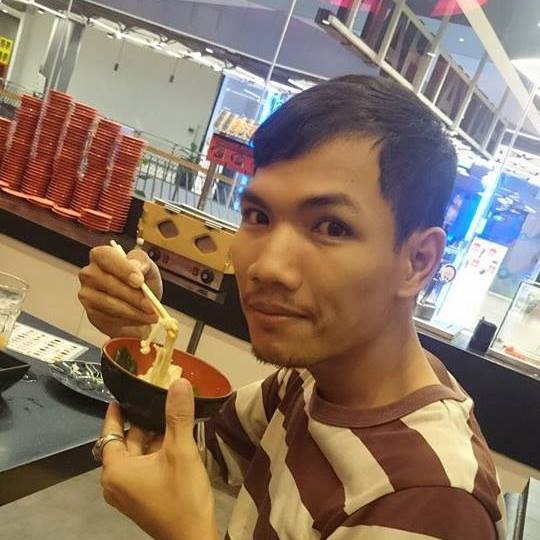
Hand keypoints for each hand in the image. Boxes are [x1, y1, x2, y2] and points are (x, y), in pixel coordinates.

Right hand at [79, 246, 162, 337]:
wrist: (139, 308)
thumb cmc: (141, 284)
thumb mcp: (148, 269)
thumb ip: (143, 262)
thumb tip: (135, 265)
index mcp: (102, 256)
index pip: (105, 256)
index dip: (122, 268)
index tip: (139, 281)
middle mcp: (89, 273)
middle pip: (106, 281)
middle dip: (131, 295)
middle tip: (150, 305)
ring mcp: (87, 294)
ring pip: (107, 302)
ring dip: (132, 311)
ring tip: (150, 315)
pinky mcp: (91, 312)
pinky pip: (108, 317)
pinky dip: (127, 320)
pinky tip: (140, 320)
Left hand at [100, 379, 217, 539]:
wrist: (193, 539)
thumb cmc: (181, 496)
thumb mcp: (180, 451)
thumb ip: (178, 415)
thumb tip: (179, 382)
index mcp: (116, 470)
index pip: (110, 432)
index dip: (116, 413)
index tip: (122, 394)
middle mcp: (116, 481)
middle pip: (127, 441)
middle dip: (143, 421)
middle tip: (159, 397)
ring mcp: (130, 492)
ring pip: (138, 454)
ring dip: (154, 435)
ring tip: (171, 412)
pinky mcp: (143, 497)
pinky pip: (145, 466)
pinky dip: (157, 451)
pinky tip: (176, 438)